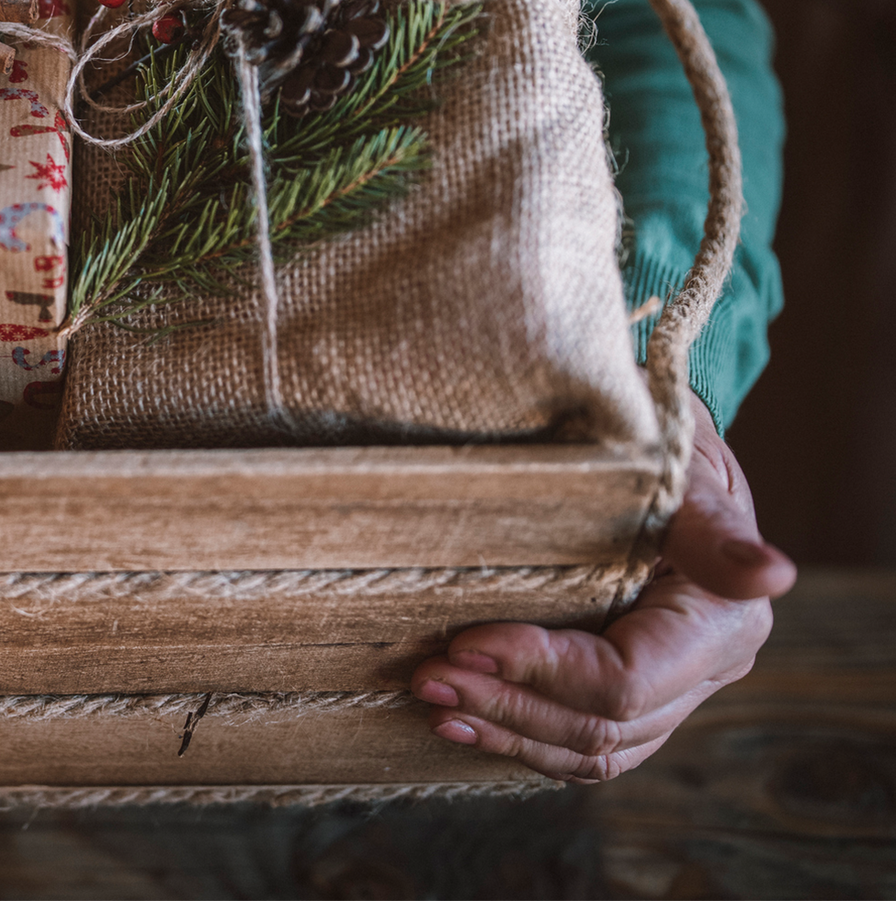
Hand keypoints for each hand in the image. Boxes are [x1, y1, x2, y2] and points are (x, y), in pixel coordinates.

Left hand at [410, 391, 795, 780]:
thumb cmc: (662, 449)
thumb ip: (712, 531)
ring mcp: (675, 692)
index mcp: (723, 624)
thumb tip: (772, 575)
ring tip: (435, 703)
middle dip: (506, 704)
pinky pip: (586, 744)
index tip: (464, 643)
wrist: (661, 454)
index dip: (540, 670)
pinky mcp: (639, 698)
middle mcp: (708, 671)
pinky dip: (524, 740)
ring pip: (592, 747)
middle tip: (426, 678)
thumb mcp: (682, 473)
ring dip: (506, 731)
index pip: (624, 681)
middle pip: (602, 723)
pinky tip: (464, 722)